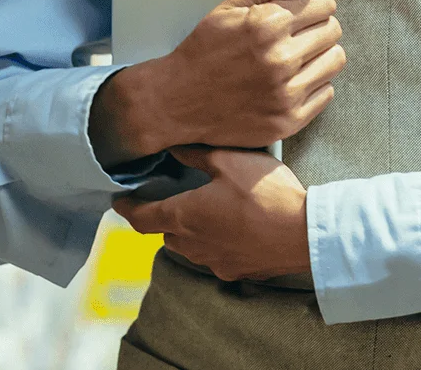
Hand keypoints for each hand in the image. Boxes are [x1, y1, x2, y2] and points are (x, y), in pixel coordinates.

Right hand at [90, 0, 344, 165]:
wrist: (180, 99)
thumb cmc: (206, 49)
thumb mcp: (232, 5)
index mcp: (267, 24)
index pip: (324, 3)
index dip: (316, 2)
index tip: (305, 8)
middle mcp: (280, 59)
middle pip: (332, 30)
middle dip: (318, 25)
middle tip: (296, 32)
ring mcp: (286, 93)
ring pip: (335, 60)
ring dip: (321, 54)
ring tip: (297, 54)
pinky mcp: (289, 120)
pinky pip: (326, 93)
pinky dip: (314, 83)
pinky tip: (291, 79)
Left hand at [113, 146, 310, 281]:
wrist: (303, 234)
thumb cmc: (265, 193)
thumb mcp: (228, 160)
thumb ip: (197, 155)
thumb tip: (173, 148)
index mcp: (185, 217)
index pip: (142, 219)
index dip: (127, 210)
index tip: (117, 203)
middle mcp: (195, 246)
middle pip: (166, 234)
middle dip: (164, 217)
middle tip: (171, 197)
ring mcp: (217, 262)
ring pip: (190, 248)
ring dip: (189, 232)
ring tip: (203, 210)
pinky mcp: (238, 271)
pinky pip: (215, 258)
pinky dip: (215, 243)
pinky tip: (232, 228)